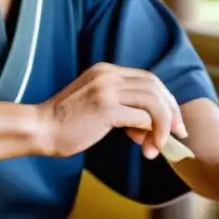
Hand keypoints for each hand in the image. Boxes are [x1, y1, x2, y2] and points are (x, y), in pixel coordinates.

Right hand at [37, 63, 186, 158]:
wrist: (39, 129)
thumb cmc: (65, 123)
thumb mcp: (93, 102)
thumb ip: (118, 103)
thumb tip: (147, 122)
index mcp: (105, 70)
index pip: (148, 78)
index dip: (166, 98)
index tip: (173, 120)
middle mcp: (108, 74)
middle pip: (156, 86)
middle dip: (172, 111)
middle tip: (178, 133)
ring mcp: (107, 89)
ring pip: (154, 102)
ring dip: (163, 125)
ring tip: (157, 146)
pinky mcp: (106, 107)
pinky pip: (143, 118)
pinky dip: (151, 133)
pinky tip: (145, 147)